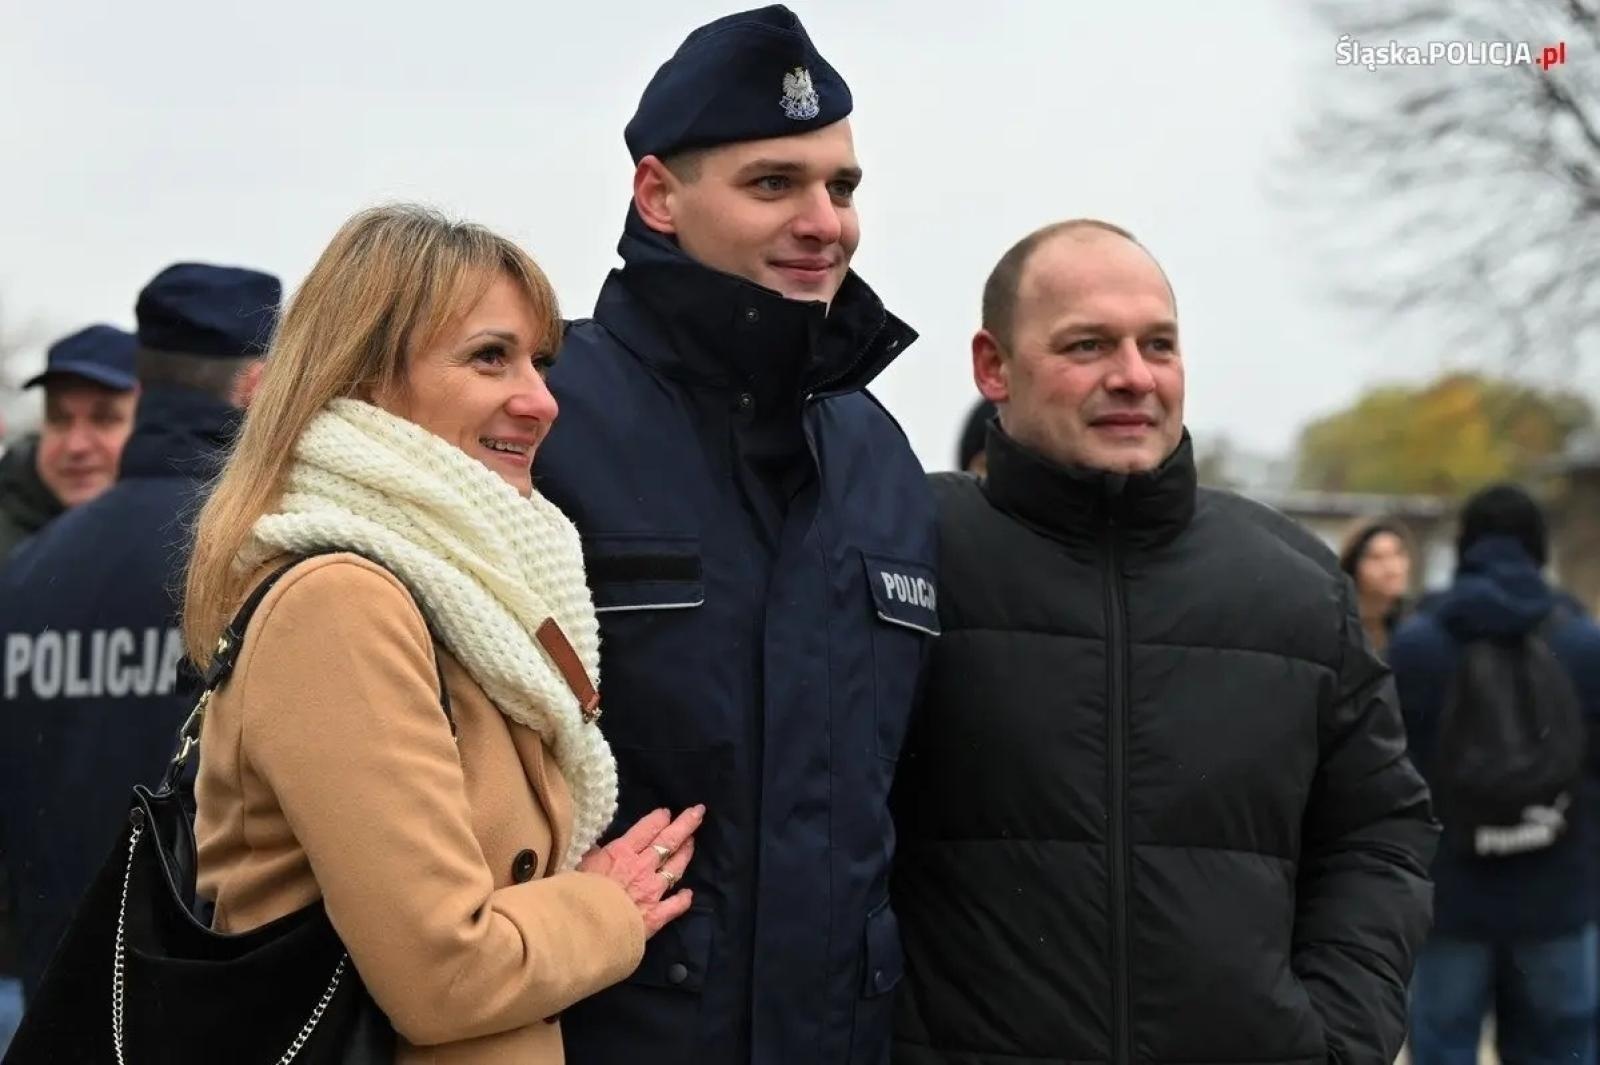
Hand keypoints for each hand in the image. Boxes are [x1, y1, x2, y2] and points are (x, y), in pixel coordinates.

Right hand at [578, 804, 702, 936]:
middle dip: (685, 824)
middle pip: (668, 841)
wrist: (584, 929)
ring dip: (685, 854)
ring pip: (675, 868)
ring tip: (692, 843)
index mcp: (622, 853)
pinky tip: (689, 894)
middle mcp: (643, 867)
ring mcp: (653, 891)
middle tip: (698, 811)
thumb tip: (596, 847)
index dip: (659, 819)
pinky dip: (683, 899)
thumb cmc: (577, 894)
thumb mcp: (578, 865)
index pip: (647, 829)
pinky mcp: (656, 916)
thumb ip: (592, 855)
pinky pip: (675, 906)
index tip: (667, 812)